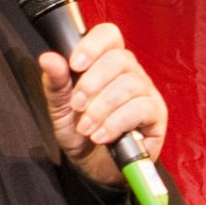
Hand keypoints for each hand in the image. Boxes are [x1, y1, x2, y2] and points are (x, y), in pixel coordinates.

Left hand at [38, 22, 167, 186]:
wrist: (94, 169)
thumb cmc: (80, 134)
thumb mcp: (60, 109)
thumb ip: (56, 84)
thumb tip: (48, 58)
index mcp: (106, 63)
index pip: (109, 35)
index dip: (93, 45)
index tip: (76, 65)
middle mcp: (130, 73)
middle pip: (119, 59)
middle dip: (92, 84)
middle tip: (76, 107)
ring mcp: (146, 92)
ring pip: (129, 85)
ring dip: (101, 108)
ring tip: (86, 128)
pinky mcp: (156, 115)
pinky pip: (140, 108)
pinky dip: (116, 122)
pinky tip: (101, 135)